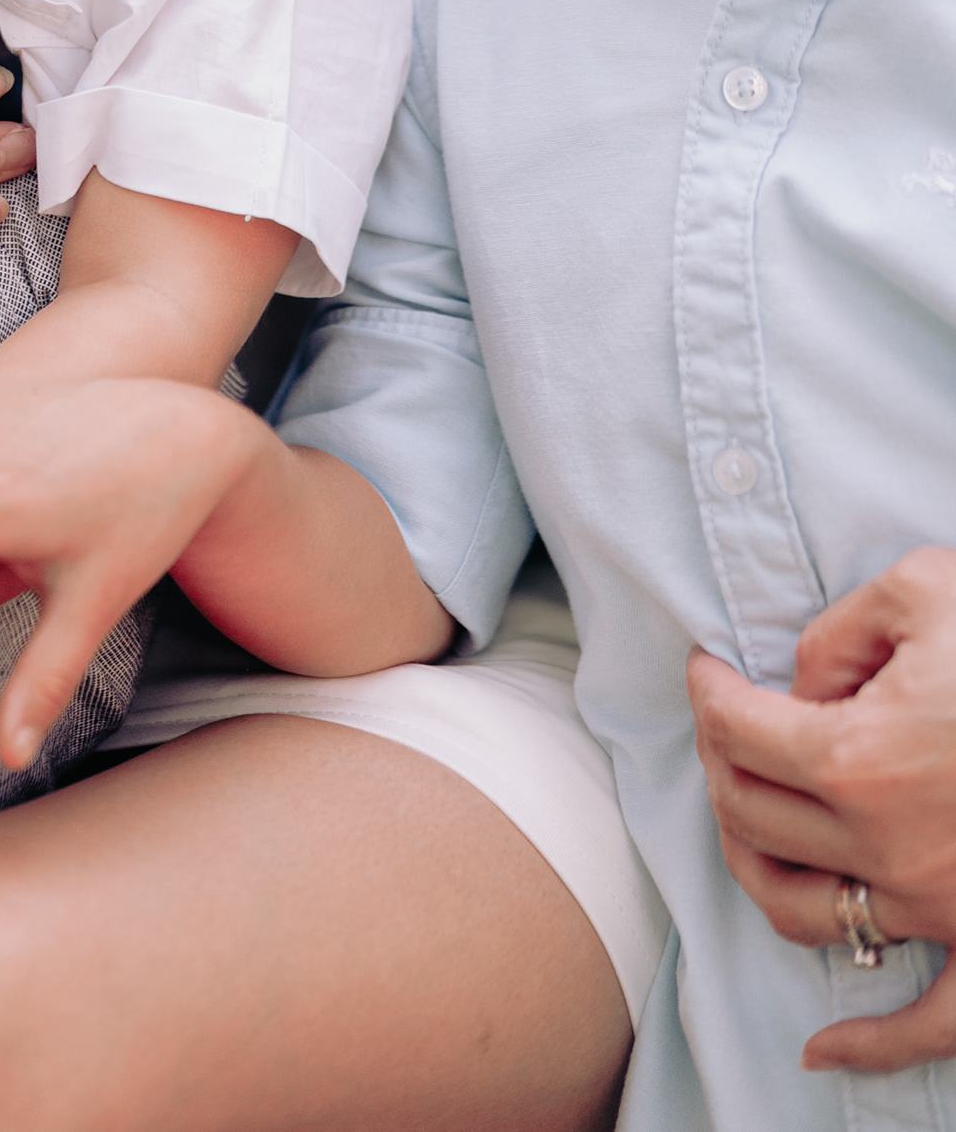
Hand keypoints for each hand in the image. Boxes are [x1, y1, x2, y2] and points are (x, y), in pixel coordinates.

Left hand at [691, 548, 955, 1073]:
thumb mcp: (926, 590)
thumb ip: (842, 632)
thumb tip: (803, 680)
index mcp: (857, 757)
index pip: (735, 729)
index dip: (707, 690)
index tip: (706, 669)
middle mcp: (884, 844)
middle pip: (749, 813)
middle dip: (720, 760)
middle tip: (726, 723)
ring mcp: (935, 907)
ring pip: (797, 909)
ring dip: (753, 866)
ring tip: (745, 823)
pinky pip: (923, 1026)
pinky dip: (867, 1046)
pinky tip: (824, 1048)